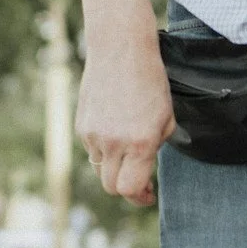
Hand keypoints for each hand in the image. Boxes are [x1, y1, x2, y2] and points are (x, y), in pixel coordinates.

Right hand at [78, 33, 174, 204]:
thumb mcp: (166, 117)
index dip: (139, 197)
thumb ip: (155, 147)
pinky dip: (104, 149)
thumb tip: (144, 170)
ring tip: (129, 150)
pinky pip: (92, 150)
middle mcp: (114, 143)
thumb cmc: (150, 82)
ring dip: (115, 168)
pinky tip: (116, 128)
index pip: (130, 189)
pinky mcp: (81, 126)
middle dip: (127, 188)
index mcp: (140, 142)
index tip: (148, 194)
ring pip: (101, 169)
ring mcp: (93, 135)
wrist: (120, 50)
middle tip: (140, 181)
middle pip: (112, 187)